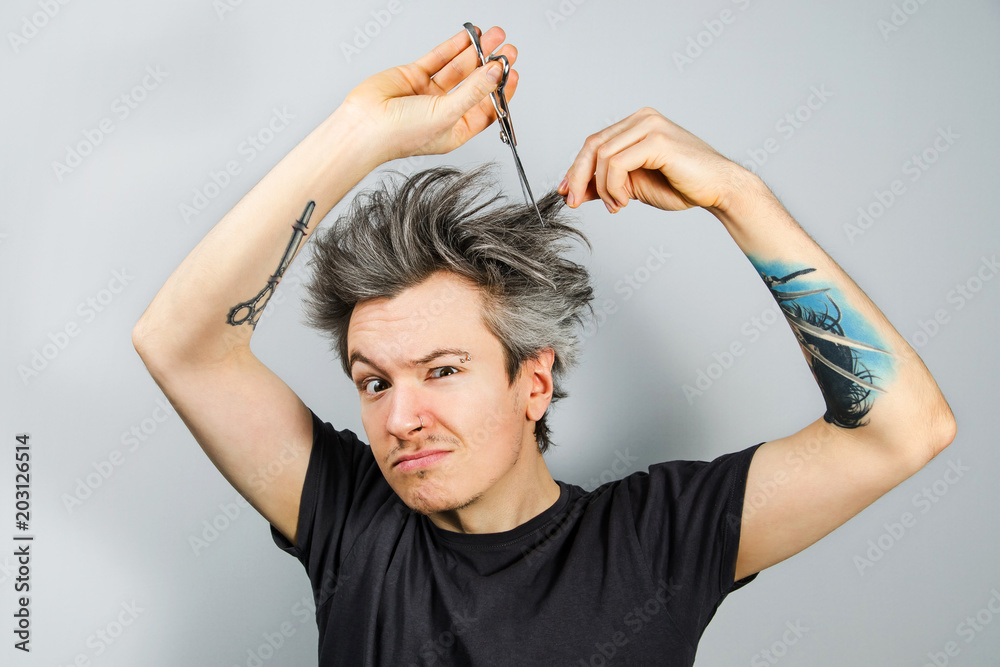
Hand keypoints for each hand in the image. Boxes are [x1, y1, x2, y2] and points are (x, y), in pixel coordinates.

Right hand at [339, 26, 518, 164]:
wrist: (363, 126)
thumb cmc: (399, 135)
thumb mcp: (447, 115)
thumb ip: (472, 92)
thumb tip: (495, 73)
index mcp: (455, 130)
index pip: (485, 109)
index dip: (500, 91)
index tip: (512, 73)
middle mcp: (443, 111)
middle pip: (474, 85)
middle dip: (491, 66)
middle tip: (507, 50)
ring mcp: (429, 93)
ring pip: (458, 68)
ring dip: (476, 52)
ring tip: (494, 36)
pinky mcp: (415, 76)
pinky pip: (439, 58)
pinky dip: (454, 47)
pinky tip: (470, 37)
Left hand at [558, 107, 750, 214]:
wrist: (717, 190)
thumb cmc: (681, 186)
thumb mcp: (632, 186)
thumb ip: (605, 184)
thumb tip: (574, 191)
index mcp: (636, 124)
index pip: (594, 143)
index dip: (575, 168)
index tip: (565, 192)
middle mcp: (642, 119)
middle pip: (593, 145)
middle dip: (577, 176)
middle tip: (573, 201)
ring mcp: (650, 126)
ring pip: (602, 156)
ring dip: (602, 188)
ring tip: (617, 205)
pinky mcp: (657, 140)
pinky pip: (617, 163)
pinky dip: (613, 186)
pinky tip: (624, 200)